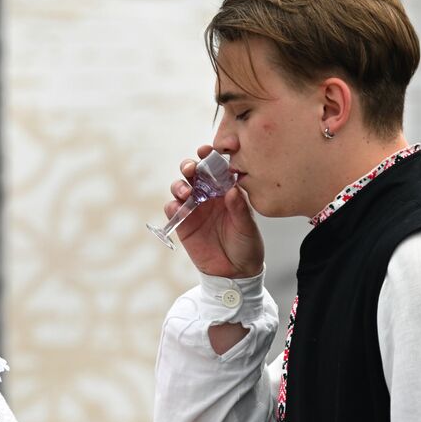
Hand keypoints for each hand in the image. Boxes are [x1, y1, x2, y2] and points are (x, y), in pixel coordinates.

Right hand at [166, 145, 263, 278]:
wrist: (235, 272)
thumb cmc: (246, 246)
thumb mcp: (247, 228)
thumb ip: (239, 209)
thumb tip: (231, 190)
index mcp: (226, 190)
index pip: (216, 167)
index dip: (210, 155)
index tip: (208, 149)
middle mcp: (208, 195)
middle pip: (193, 173)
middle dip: (190, 166)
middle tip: (192, 169)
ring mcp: (194, 208)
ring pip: (180, 186)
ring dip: (180, 185)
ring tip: (186, 193)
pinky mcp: (183, 223)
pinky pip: (172, 208)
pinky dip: (172, 205)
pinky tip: (178, 208)